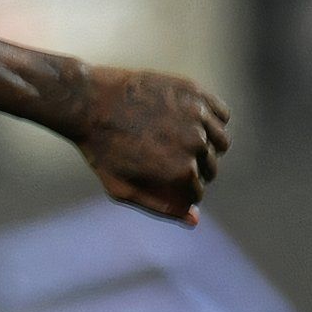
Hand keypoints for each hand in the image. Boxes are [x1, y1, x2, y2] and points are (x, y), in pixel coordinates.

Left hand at [73, 65, 230, 226]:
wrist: (89, 102)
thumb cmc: (101, 149)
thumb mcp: (122, 188)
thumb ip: (160, 207)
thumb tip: (195, 219)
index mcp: (179, 171)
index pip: (196, 193)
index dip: (179, 192)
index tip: (160, 182)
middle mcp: (194, 144)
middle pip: (211, 169)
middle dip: (195, 172)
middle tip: (167, 161)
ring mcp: (197, 115)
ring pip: (222, 142)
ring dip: (209, 148)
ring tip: (184, 145)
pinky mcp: (195, 92)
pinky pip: (221, 114)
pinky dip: (213, 122)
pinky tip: (192, 124)